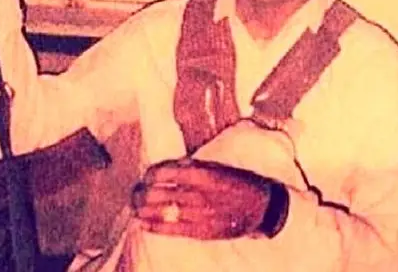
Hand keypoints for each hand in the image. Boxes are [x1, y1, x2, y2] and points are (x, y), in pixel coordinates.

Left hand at [131, 158, 279, 239]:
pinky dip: (155, 227)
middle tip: (135, 192)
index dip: (151, 174)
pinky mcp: (202, 231)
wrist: (261, 208)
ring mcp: (200, 215)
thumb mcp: (218, 167)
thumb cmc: (239, 182)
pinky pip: (172, 230)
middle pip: (160, 194)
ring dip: (144, 210)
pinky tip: (144, 223)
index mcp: (204, 175)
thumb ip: (194, 167)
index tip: (146, 175)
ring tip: (135, 207)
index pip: (166, 173)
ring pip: (162, 212)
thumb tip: (171, 166)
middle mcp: (199, 195)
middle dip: (142, 193)